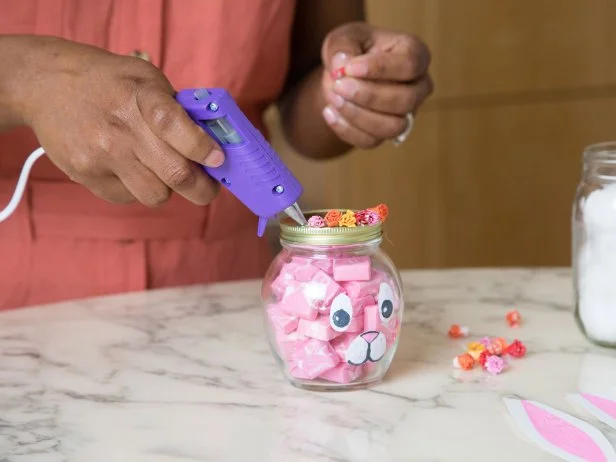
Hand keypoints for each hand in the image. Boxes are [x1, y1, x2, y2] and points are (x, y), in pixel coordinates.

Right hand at [16, 37, 223, 206]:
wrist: (45, 84)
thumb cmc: (108, 82)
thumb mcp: (146, 78)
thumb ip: (178, 109)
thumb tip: (213, 144)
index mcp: (140, 97)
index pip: (175, 126)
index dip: (202, 148)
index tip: (218, 160)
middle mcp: (120, 129)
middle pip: (175, 175)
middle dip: (202, 189)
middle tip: (208, 187)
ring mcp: (101, 156)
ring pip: (155, 195)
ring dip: (168, 189)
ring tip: (164, 172)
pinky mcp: (86, 176)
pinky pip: (128, 198)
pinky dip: (138, 189)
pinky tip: (131, 169)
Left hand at [320, 22, 432, 148]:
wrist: (344, 75)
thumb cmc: (352, 50)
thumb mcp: (344, 38)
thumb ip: (342, 46)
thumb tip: (341, 64)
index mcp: (416, 54)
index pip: (410, 64)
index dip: (380, 68)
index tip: (349, 68)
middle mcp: (419, 87)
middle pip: (406, 100)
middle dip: (368, 96)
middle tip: (339, 85)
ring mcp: (407, 114)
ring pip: (393, 127)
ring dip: (359, 116)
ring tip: (334, 99)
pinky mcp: (387, 133)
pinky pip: (371, 141)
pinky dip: (347, 130)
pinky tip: (329, 112)